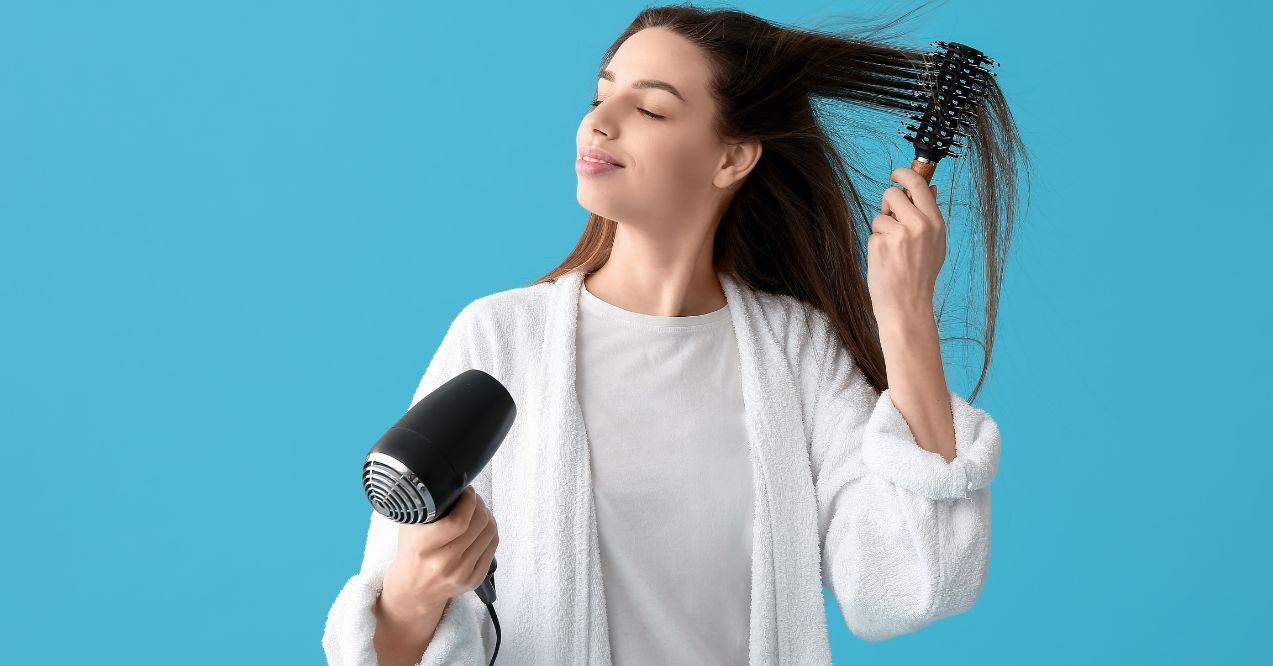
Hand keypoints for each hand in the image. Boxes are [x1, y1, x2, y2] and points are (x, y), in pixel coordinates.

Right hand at [381, 485, 498, 615]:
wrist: (413, 591)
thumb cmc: (411, 554)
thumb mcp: (409, 527)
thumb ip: (426, 507)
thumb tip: (452, 485)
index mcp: (423, 546)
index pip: (459, 521)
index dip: (469, 501)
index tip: (466, 491)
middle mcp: (444, 562)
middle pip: (478, 524)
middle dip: (479, 504)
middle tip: (472, 498)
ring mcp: (462, 573)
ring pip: (490, 533)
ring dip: (487, 515)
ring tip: (477, 510)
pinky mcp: (475, 579)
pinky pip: (493, 547)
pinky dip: (490, 531)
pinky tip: (481, 526)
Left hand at [867, 167, 945, 324]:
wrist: (907, 304)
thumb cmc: (920, 275)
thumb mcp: (936, 244)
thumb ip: (930, 215)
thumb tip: (930, 187)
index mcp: (935, 222)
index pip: (918, 184)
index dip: (903, 173)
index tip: (895, 175)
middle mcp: (919, 224)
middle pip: (893, 193)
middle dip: (887, 201)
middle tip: (889, 214)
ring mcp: (899, 233)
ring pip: (880, 213)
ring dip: (881, 226)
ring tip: (891, 247)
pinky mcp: (881, 243)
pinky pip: (873, 231)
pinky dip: (876, 242)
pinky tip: (885, 258)